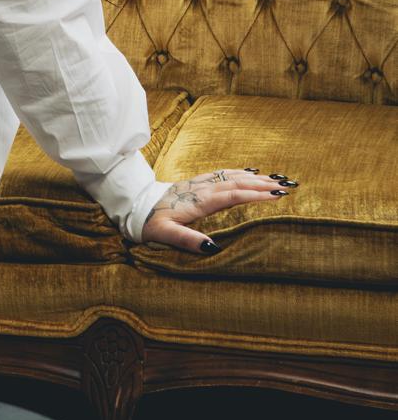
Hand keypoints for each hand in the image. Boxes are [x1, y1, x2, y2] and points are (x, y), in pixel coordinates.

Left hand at [141, 168, 298, 252]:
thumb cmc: (149, 222)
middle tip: (286, 187)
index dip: (254, 195)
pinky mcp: (195, 183)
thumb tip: (213, 248)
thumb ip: (186, 240)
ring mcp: (199, 184)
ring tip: (275, 179)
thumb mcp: (164, 235)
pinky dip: (239, 172)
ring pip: (231, 176)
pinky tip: (248, 172)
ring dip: (254, 177)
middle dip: (261, 184)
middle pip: (236, 183)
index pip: (232, 195)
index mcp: (199, 201)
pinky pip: (222, 174)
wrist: (133, 204)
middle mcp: (202, 189)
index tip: (276, 196)